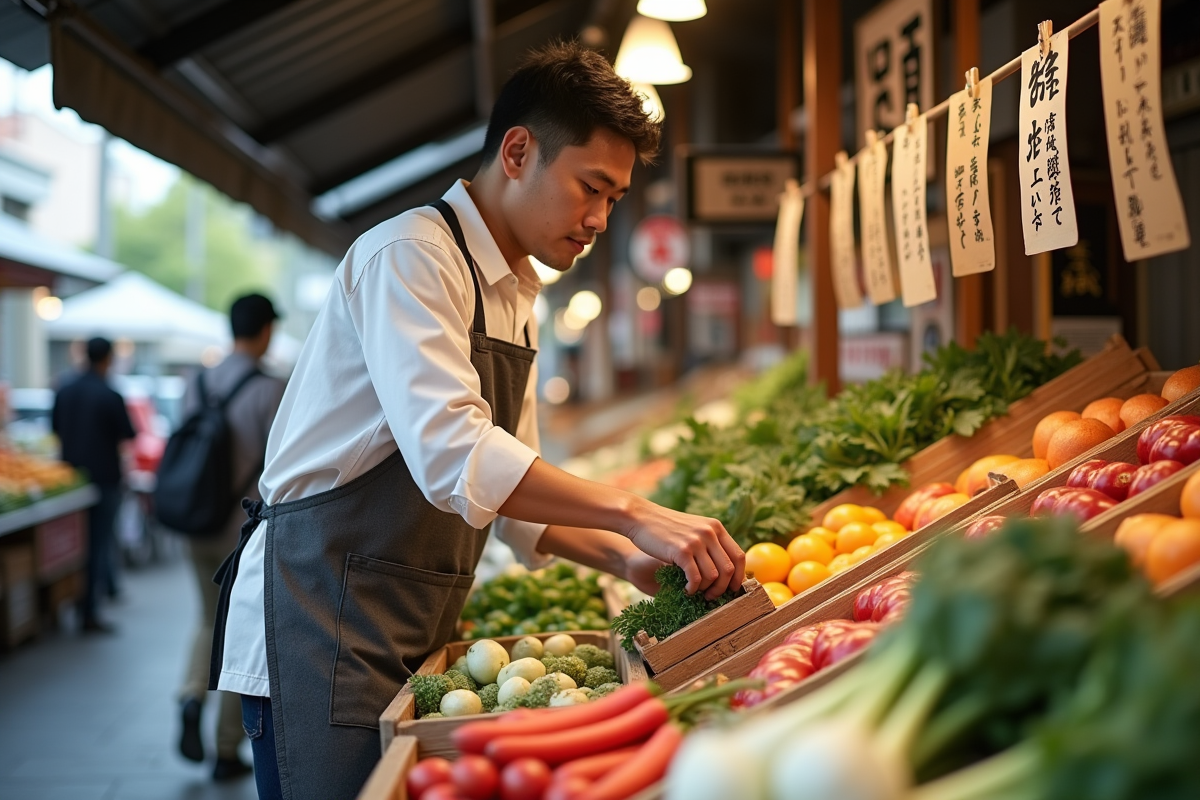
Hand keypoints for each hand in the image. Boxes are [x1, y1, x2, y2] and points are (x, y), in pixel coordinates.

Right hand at [624, 498, 745, 599]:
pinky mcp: (681, 551)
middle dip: (722, 588)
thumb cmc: (666, 527)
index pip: (739, 556)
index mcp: (716, 527)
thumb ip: (710, 542)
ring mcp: (696, 541)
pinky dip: (692, 589)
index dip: (738, 577)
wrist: (641, 517)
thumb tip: (726, 570)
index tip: (732, 589)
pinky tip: (685, 590)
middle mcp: (710, 533)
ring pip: (713, 576)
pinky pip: (695, 578)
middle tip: (712, 596)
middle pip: (729, 569)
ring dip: (706, 590)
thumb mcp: (694, 528)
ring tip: (696, 592)